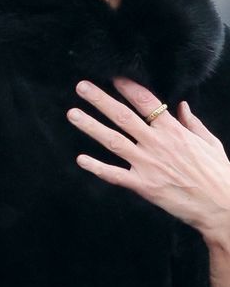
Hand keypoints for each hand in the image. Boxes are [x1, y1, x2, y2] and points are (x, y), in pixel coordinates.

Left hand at [67, 77, 229, 245]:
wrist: (224, 209)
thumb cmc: (220, 176)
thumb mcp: (210, 144)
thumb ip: (193, 124)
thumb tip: (181, 105)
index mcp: (174, 131)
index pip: (146, 103)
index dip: (128, 88)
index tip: (112, 77)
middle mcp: (157, 144)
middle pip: (123, 117)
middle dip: (100, 100)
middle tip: (81, 87)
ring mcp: (149, 164)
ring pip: (113, 141)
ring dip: (91, 126)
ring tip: (72, 114)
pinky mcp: (145, 185)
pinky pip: (116, 175)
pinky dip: (98, 167)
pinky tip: (81, 159)